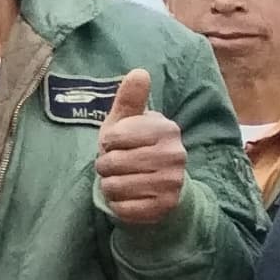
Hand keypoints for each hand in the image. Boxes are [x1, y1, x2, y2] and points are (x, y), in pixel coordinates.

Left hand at [93, 69, 187, 227]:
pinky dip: (118, 204)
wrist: (159, 185)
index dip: (107, 143)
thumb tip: (139, 71)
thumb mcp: (127, 122)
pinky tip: (129, 197)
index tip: (117, 144)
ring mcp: (172, 181)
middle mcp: (175, 154)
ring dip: (109, 185)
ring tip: (122, 179)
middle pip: (112, 162)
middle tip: (116, 165)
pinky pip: (123, 208)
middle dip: (104, 166)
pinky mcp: (166, 206)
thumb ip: (130, 99)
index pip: (113, 137)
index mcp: (166, 129)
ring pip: (115, 186)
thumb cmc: (134, 147)